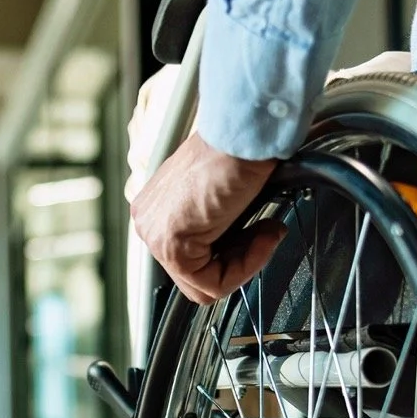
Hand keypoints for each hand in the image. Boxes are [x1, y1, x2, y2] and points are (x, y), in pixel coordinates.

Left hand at [130, 132, 282, 304]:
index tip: (261, 231)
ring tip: (267, 232)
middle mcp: (149, 221)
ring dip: (247, 263)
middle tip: (267, 233)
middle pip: (196, 274)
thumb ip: (219, 224)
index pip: (192, 260)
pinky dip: (246, 268)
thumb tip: (237, 248)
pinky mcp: (171, 244)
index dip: (235, 254)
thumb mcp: (224, 194)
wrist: (246, 133)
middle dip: (241, 261)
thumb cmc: (240, 151)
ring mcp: (155, 234)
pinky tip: (262, 237)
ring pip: (204, 284)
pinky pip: (211, 283)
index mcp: (156, 208)